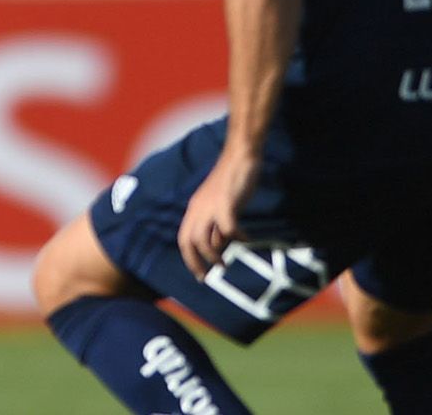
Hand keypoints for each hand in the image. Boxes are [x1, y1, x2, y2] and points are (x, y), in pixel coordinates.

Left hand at [178, 146, 258, 278]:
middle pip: (189, 242)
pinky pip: (229, 228)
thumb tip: (219, 246)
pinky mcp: (226, 202)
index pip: (184, 239)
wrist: (240, 155)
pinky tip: (247, 239)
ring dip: (213, 255)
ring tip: (224, 264)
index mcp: (195, 209)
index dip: (189, 258)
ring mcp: (210, 205)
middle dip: (196, 262)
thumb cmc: (232, 181)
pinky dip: (237, 238)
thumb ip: (217, 224)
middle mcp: (198, 208)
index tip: (199, 274)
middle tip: (208, 276)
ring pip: (204, 239)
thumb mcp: (221, 206)